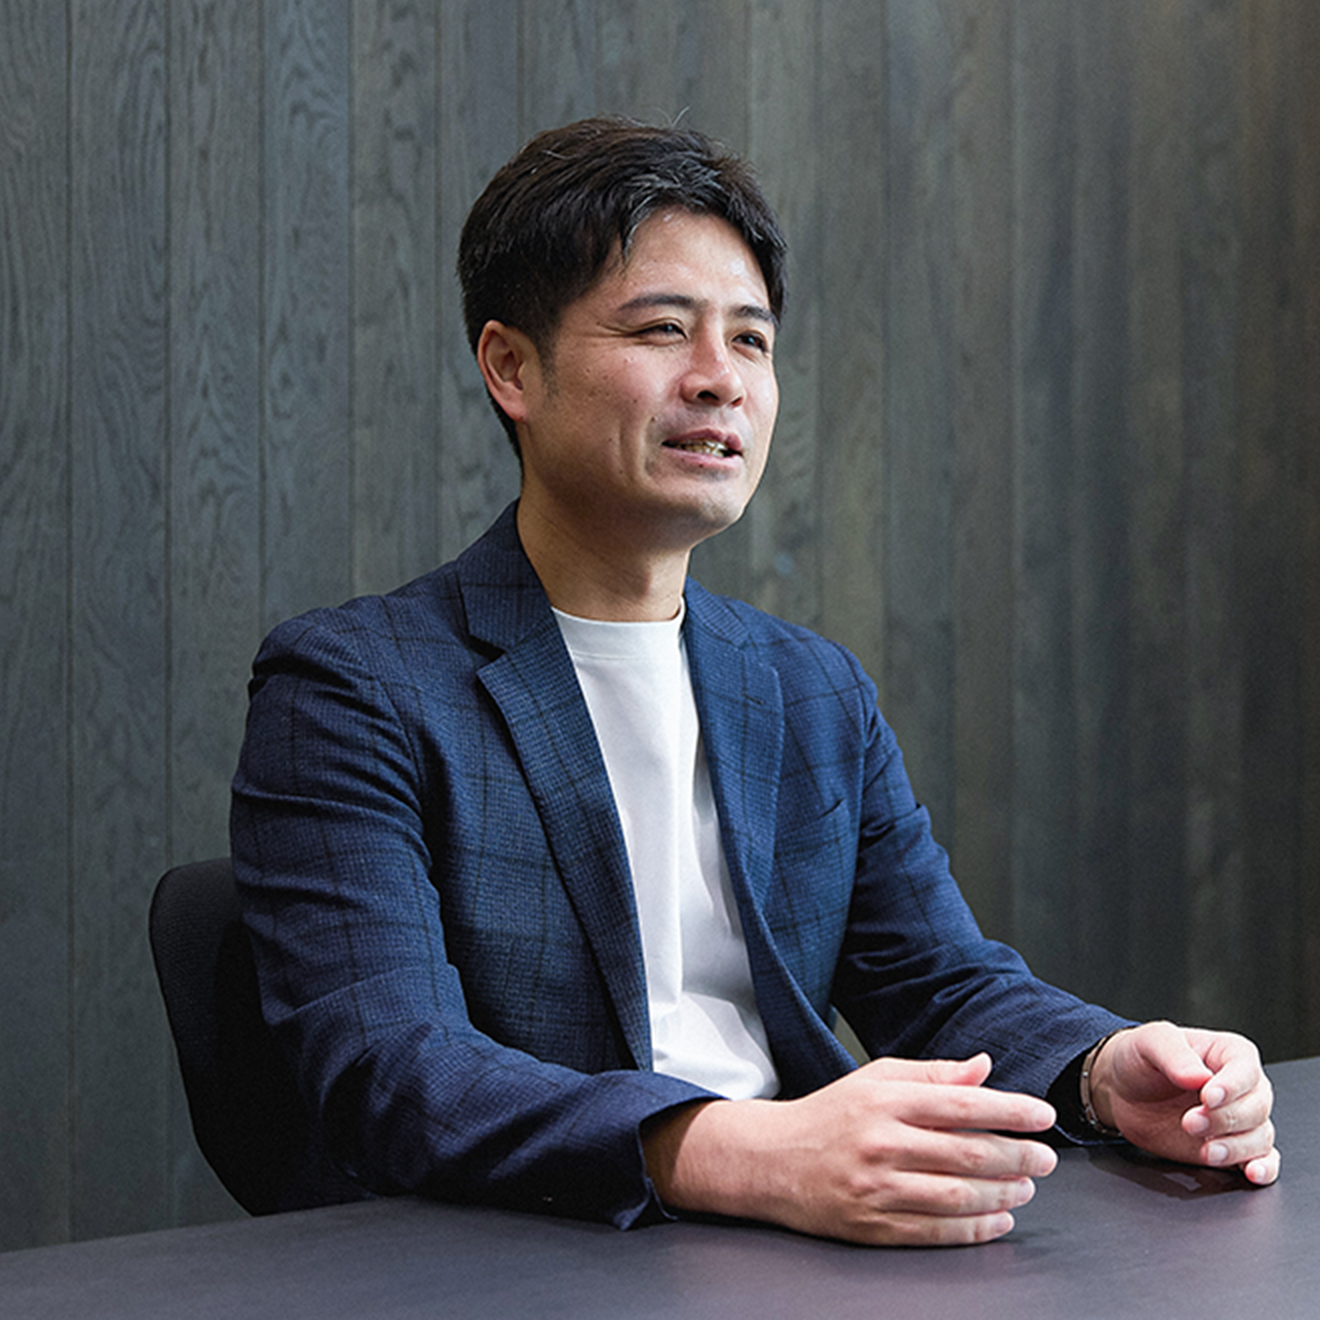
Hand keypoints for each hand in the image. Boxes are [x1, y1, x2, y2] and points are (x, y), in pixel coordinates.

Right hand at [643, 1054, 1057, 1246]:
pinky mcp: (873, 1226)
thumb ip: (933, 1073)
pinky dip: (975, 1228)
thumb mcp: (876, 1078)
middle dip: (1018, 1157)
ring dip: (1003, 1195)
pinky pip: (936, 1231)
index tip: (1042, 1116)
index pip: (963, 1104)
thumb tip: (984, 1066)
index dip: (1011, 1111)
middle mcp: (883, 1143)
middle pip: (968, 1153)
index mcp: (886, 1100)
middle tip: (1046, 1158)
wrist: (773, 1160)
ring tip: (1026, 1188)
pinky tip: (998, 1220)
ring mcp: (877, 1188)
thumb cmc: (831, 1115)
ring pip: (957, 1196)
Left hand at [1087, 1021, 1279, 1184]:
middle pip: (1256, 1107)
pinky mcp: (1233, 1146)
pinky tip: (1251, 1172)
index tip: (1207, 1097)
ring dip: (1234, 1148)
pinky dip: (1264, 1168)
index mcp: (1228, 1053)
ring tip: (1205, 1151)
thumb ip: (1174, 1055)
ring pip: (1259, 1137)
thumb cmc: (1140, 1060)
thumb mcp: (1149, 1042)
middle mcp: (1242, 1087)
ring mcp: (1239, 1119)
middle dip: (1223, 1120)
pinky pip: (1264, 1159)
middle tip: (1189, 1122)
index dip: (1231, 1086)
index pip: (1245, 1070)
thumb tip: (1198, 1076)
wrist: (1122, 1092)